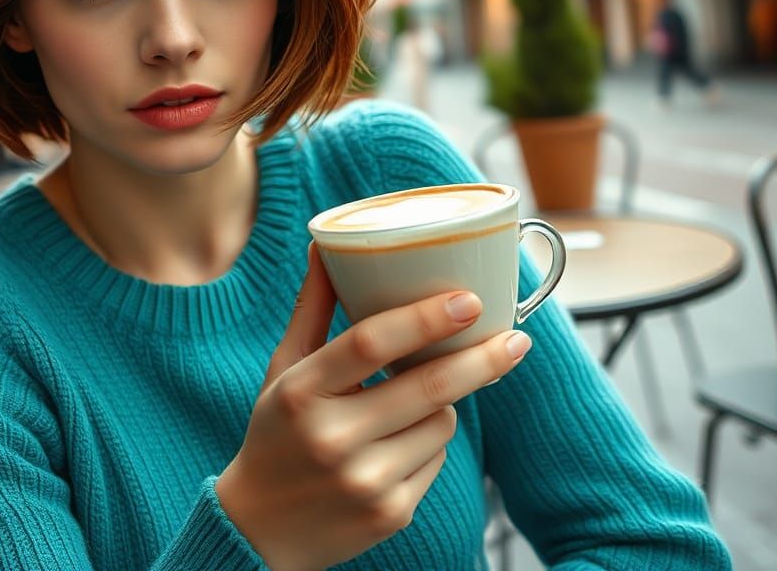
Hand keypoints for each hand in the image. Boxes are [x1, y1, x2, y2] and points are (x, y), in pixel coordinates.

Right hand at [215, 243, 531, 570]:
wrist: (258, 532)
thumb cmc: (276, 432)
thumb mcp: (284, 369)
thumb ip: (312, 308)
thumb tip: (324, 245)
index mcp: (303, 391)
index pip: (370, 342)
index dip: (425, 318)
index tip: (469, 299)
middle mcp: (333, 437)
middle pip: (427, 386)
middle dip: (482, 359)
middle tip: (517, 338)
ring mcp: (365, 481)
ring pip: (441, 422)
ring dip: (442, 403)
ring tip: (405, 403)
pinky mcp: (391, 514)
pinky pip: (438, 459)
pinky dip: (430, 441)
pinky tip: (396, 445)